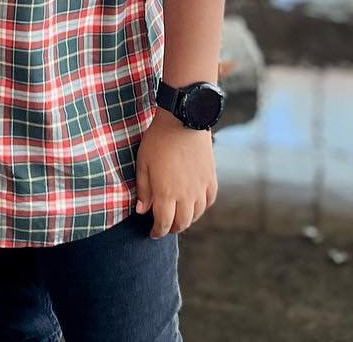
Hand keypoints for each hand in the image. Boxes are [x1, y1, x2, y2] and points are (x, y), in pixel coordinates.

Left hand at [134, 108, 216, 237]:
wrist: (183, 120)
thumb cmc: (158, 140)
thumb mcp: (143, 163)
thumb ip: (143, 190)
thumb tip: (142, 211)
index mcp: (166, 193)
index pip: (163, 224)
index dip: (157, 231)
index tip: (153, 232)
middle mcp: (186, 195)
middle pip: (182, 223)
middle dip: (172, 228)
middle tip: (164, 226)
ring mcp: (200, 187)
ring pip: (197, 214)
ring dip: (187, 219)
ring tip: (178, 216)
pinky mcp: (210, 178)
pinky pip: (208, 201)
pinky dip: (201, 207)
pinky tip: (195, 204)